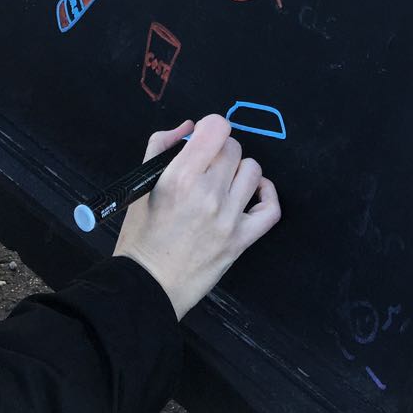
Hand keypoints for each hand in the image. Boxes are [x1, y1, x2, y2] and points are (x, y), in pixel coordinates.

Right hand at [112, 114, 281, 319]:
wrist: (148, 284)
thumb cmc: (141, 234)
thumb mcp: (141, 183)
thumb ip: (161, 145)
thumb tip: (188, 127)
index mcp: (180, 177)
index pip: (216, 128)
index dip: (209, 127)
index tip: (203, 138)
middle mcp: (208, 194)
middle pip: (233, 148)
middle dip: (220, 151)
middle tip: (207, 166)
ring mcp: (228, 218)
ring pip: (253, 170)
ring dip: (238, 171)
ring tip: (224, 182)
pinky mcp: (241, 240)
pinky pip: (270, 209)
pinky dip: (265, 194)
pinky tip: (252, 192)